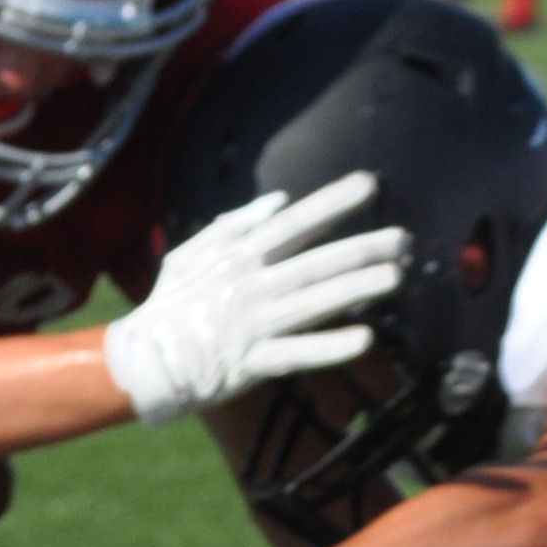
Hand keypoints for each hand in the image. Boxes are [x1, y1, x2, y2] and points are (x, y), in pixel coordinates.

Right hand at [100, 172, 407, 427]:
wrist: (143, 360)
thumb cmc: (171, 306)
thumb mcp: (192, 253)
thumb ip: (235, 225)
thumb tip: (279, 201)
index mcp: (239, 255)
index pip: (295, 222)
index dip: (333, 202)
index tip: (369, 185)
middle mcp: (250, 284)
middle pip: (316, 261)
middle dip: (362, 248)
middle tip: (403, 239)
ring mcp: (253, 322)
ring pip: (315, 301)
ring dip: (357, 289)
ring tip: (396, 277)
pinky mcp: (253, 361)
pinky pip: (299, 353)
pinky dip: (330, 347)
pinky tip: (365, 340)